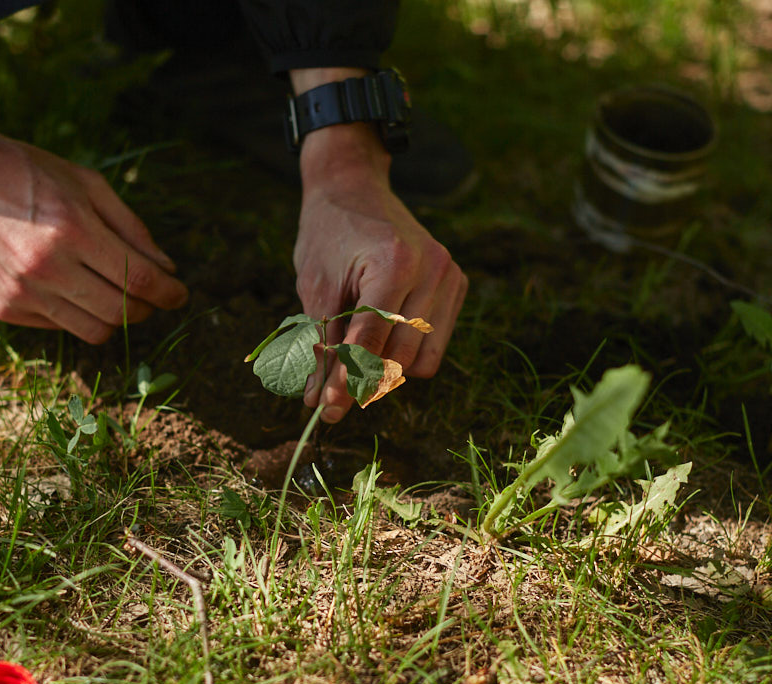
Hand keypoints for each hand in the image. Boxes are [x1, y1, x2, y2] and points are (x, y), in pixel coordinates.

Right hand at [0, 86, 187, 343]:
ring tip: (117, 296)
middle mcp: (47, 267)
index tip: (180, 294)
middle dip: (147, 308)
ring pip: (94, 331)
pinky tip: (74, 289)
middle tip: (152, 296)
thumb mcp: (87, 183)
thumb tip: (166, 268)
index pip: (139, 280)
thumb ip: (131, 228)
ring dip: (115, 318)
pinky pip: (61, 327)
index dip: (169, 293)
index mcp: (73, 229)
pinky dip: (78, 315)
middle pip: (121, 313)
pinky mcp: (5, 309)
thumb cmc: (25, 172)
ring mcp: (23, 293)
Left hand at [291, 99, 466, 423]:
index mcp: (393, 262)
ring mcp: (449, 275)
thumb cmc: (328, 233)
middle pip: (399, 356)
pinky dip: (407, 354)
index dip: (346, 380)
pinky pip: (435, 346)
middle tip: (332, 394)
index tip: (327, 409)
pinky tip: (382, 340)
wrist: (353, 186)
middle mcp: (431, 268)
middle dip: (364, 380)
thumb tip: (319, 401)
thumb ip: (322, 344)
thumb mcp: (315, 288)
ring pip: (421, 358)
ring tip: (356, 357)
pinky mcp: (456, 284)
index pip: (370, 340)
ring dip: (386, 370)